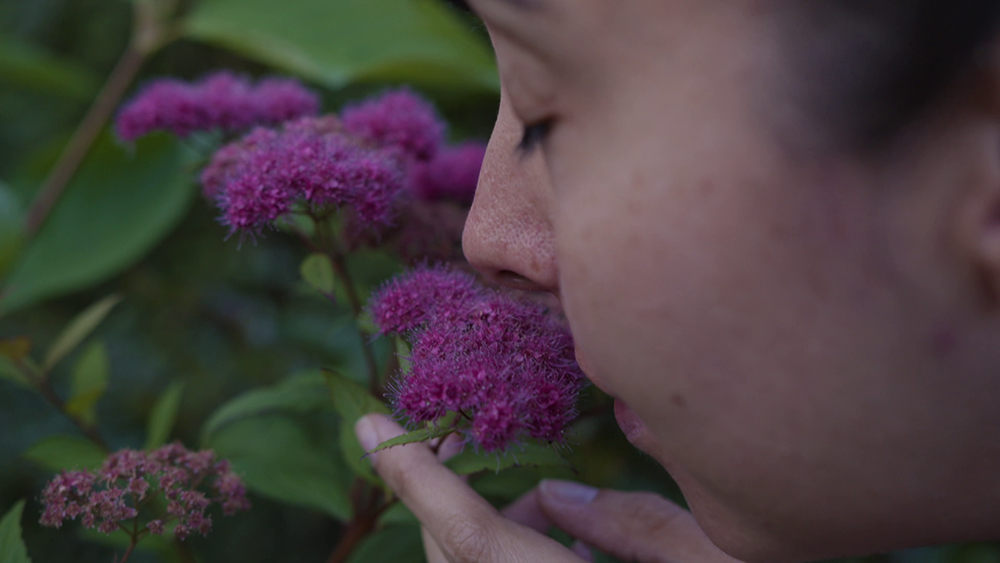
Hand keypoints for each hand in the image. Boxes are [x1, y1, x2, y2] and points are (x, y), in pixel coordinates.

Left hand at [355, 413, 741, 562]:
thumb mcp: (709, 560)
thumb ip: (634, 528)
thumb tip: (557, 497)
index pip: (464, 531)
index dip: (410, 474)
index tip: (364, 421)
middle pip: (451, 547)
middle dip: (444, 484)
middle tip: (460, 431)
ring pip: (463, 562)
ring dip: (485, 522)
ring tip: (544, 504)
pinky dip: (506, 549)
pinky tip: (561, 546)